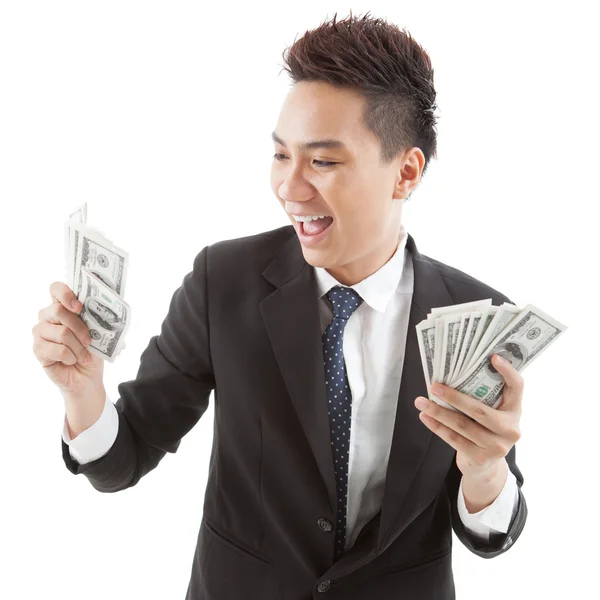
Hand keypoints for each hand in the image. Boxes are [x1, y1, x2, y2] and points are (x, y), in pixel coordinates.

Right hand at [32, 281, 103, 394]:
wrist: (87, 377)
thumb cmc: (92, 351)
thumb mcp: (99, 332)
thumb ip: (96, 318)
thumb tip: (106, 309)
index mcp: (62, 306)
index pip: (55, 289)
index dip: (65, 294)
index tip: (79, 306)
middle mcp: (47, 316)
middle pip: (58, 311)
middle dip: (80, 327)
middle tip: (89, 341)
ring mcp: (40, 332)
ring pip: (61, 332)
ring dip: (78, 347)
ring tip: (83, 355)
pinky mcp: (38, 349)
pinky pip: (57, 350)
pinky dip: (71, 357)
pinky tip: (71, 361)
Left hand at [414, 354, 522, 478]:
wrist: (486, 466)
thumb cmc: (485, 429)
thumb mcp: (492, 412)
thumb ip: (483, 396)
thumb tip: (453, 371)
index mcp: (515, 410)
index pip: (517, 387)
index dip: (508, 371)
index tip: (493, 357)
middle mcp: (510, 429)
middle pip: (479, 410)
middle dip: (453, 397)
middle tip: (434, 386)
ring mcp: (497, 446)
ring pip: (462, 425)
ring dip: (438, 412)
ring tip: (420, 402)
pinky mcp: (480, 458)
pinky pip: (454, 439)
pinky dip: (437, 427)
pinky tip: (425, 417)